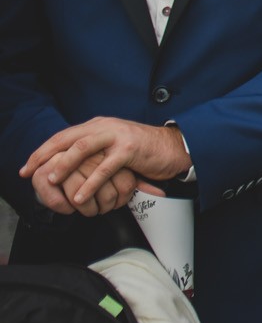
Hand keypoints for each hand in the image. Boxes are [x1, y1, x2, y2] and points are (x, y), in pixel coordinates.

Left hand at [21, 119, 187, 211]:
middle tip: (30, 172)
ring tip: (51, 180)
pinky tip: (80, 196)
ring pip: (82, 148)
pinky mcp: (130, 149)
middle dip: (45, 156)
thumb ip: (93, 149)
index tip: (27, 166)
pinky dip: (90, 183)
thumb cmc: (143, 150)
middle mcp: (105, 126)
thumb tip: (66, 163)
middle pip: (67, 138)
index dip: (43, 150)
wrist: (174, 148)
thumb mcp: (113, 146)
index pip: (63, 135)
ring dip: (64, 165)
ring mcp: (117, 136)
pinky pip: (104, 168)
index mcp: (99, 125)